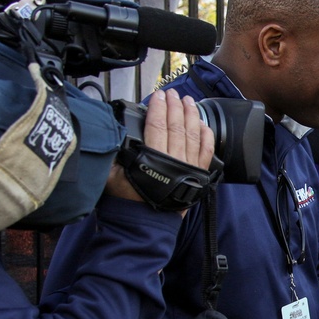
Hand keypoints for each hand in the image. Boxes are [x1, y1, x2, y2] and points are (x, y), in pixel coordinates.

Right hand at [105, 90, 214, 212]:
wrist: (144, 225)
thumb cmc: (127, 202)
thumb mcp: (112, 176)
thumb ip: (116, 154)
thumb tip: (117, 134)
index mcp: (152, 159)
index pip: (156, 126)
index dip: (157, 109)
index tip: (158, 96)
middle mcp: (173, 161)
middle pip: (176, 127)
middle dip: (174, 107)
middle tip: (172, 93)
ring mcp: (188, 168)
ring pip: (193, 136)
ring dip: (191, 116)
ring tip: (188, 101)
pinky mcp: (198, 176)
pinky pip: (206, 152)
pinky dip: (206, 137)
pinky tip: (203, 125)